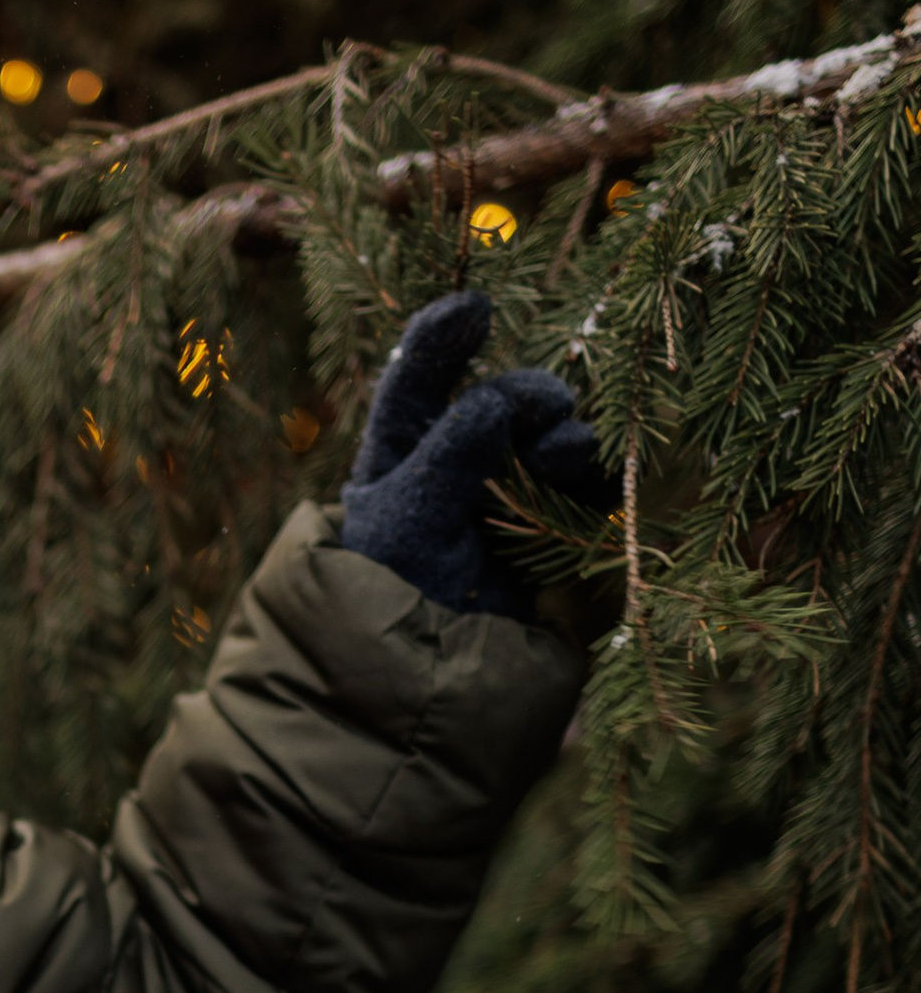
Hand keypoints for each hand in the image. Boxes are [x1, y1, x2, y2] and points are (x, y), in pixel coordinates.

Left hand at [340, 290, 608, 616]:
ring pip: (547, 442)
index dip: (441, 341)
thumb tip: (495, 399)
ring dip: (564, 437)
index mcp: (398, 458)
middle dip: (527, 398)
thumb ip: (451, 453)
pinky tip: (597, 474)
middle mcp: (453, 469)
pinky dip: (593, 476)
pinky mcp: (546, 533)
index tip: (475, 308)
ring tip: (568, 452)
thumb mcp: (409, 517)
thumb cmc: (395, 596)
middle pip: (500, 405)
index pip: (414, 384)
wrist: (430, 684)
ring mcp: (504, 500)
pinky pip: (580, 489)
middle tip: (549, 413)